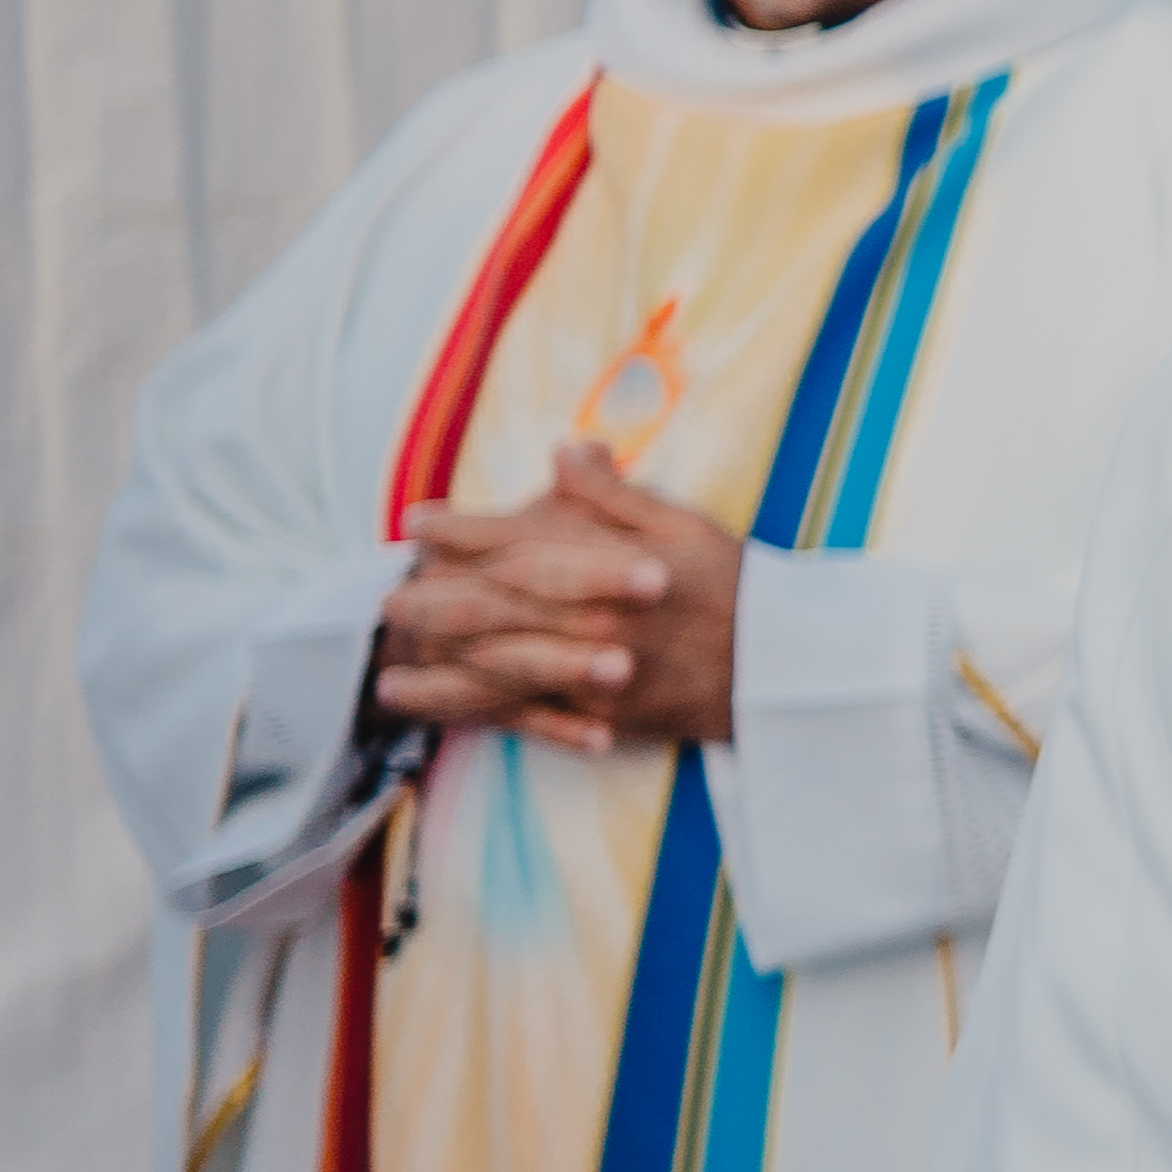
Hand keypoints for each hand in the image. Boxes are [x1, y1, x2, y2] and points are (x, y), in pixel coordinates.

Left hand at [376, 446, 744, 752]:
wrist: (785, 672)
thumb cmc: (739, 589)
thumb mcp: (686, 526)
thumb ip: (616, 495)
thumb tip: (563, 452)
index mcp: (613, 567)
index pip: (522, 540)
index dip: (463, 529)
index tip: (417, 520)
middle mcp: (595, 621)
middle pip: (493, 604)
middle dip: (431, 596)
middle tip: (385, 594)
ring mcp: (595, 675)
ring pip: (496, 664)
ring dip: (435, 662)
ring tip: (388, 660)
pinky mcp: (602, 718)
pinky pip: (524, 715)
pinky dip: (473, 711)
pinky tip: (431, 709)